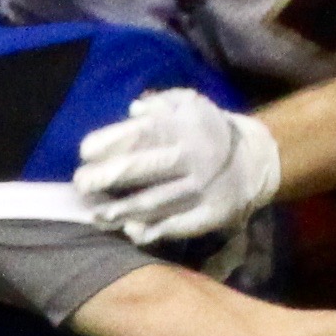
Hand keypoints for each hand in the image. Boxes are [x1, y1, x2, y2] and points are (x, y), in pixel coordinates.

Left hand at [75, 89, 282, 244]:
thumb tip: (133, 110)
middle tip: (81, 184)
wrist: (254, 161)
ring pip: (157, 202)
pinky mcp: (210, 214)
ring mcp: (202, 189)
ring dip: (123, 210)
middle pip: (146, 169)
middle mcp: (193, 158)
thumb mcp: (190, 105)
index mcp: (185, 128)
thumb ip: (161, 103)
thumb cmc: (206, 131)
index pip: (145, 134)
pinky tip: (132, 232)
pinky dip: (154, 230)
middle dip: (110, 177)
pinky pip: (178, 225)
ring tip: (97, 215)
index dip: (113, 142)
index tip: (85, 151)